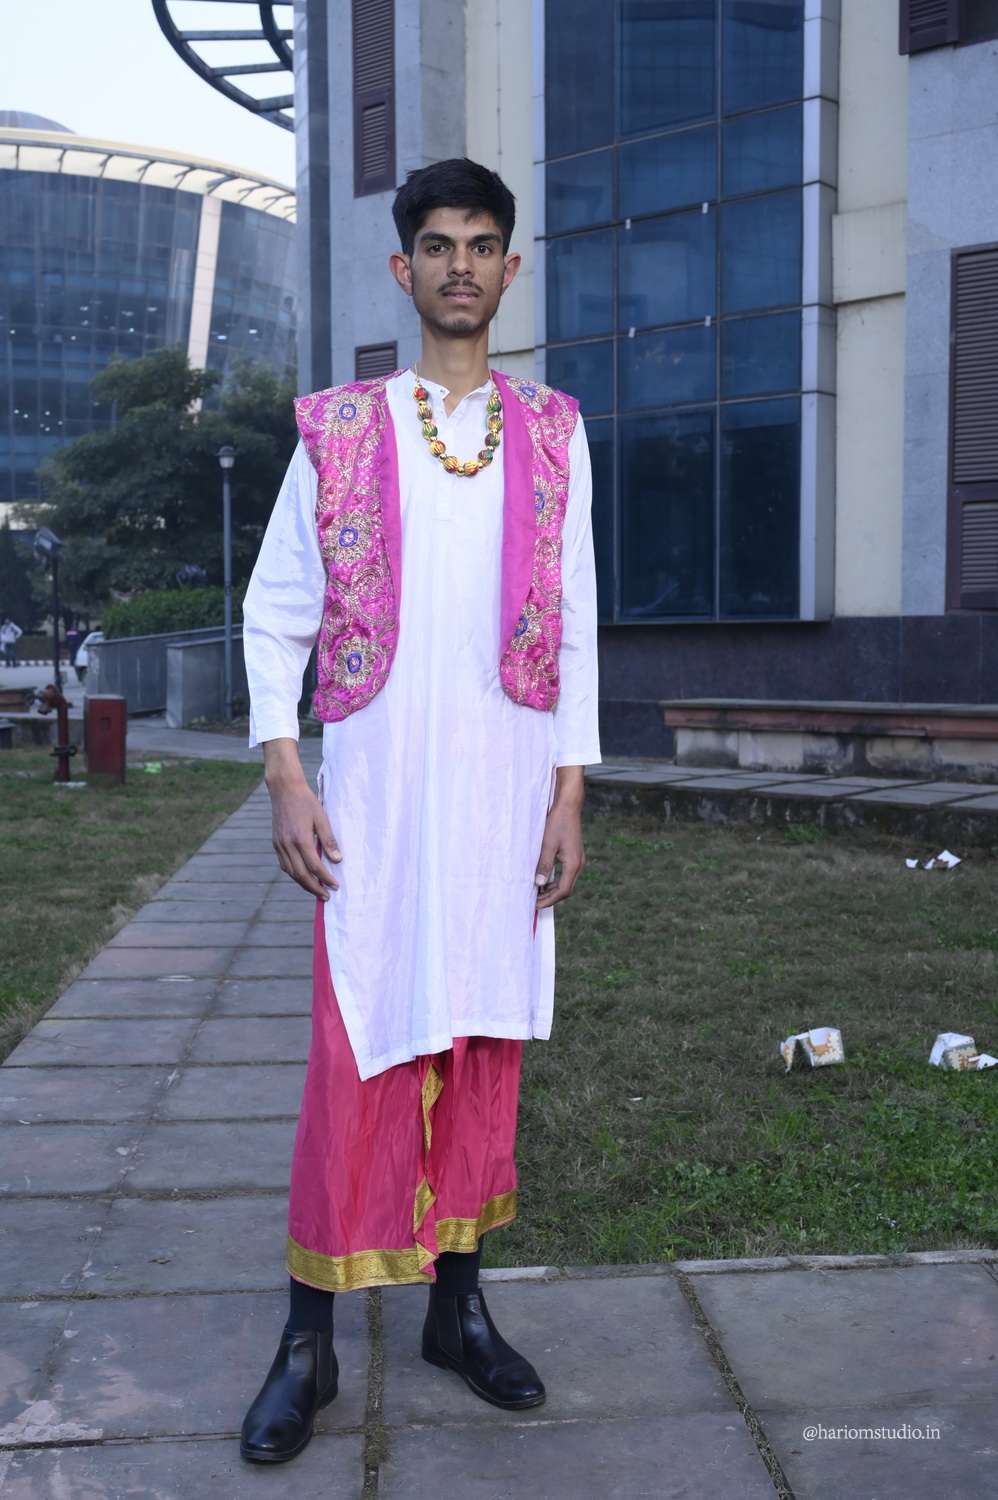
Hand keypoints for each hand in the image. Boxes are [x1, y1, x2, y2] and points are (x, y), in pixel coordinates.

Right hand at [269, 779, 341, 897]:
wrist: (284, 789)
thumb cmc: (306, 801)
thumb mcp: (322, 817)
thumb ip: (329, 839)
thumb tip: (338, 859)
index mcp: (301, 839)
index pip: (315, 866)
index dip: (325, 878)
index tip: (336, 886)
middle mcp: (288, 845)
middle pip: (301, 874)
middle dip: (315, 888)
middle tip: (327, 896)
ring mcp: (280, 845)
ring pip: (291, 872)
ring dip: (304, 884)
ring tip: (316, 890)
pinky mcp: (276, 843)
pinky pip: (284, 864)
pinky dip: (294, 874)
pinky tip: (302, 876)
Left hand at [534, 776, 585, 909]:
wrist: (568, 806)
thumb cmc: (557, 823)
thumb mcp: (547, 845)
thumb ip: (544, 865)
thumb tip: (539, 884)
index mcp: (573, 864)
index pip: (563, 891)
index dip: (549, 900)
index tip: (536, 905)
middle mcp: (578, 864)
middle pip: (566, 889)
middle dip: (550, 897)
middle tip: (534, 902)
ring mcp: (578, 860)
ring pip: (566, 882)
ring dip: (552, 889)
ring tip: (537, 892)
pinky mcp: (574, 855)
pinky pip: (566, 874)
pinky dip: (555, 880)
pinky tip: (544, 879)